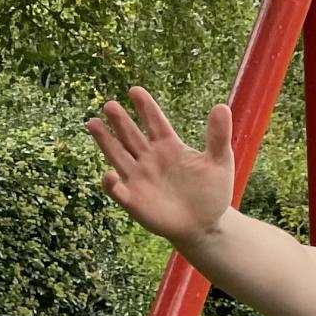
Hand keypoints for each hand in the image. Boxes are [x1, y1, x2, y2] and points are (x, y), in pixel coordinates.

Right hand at [87, 89, 234, 248]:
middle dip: (121, 121)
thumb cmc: (212, 192)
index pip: (155, 122)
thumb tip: (222, 106)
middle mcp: (149, 159)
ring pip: (118, 156)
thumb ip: (218, 136)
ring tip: (93, 123)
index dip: (146, 107)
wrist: (206, 224)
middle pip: (132, 136)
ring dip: (106, 141)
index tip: (135, 90)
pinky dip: (111, 183)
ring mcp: (140, 178)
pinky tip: (110, 174)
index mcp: (169, 146)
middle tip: (110, 105)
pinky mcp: (134, 200)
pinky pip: (118, 190)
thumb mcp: (219, 162)